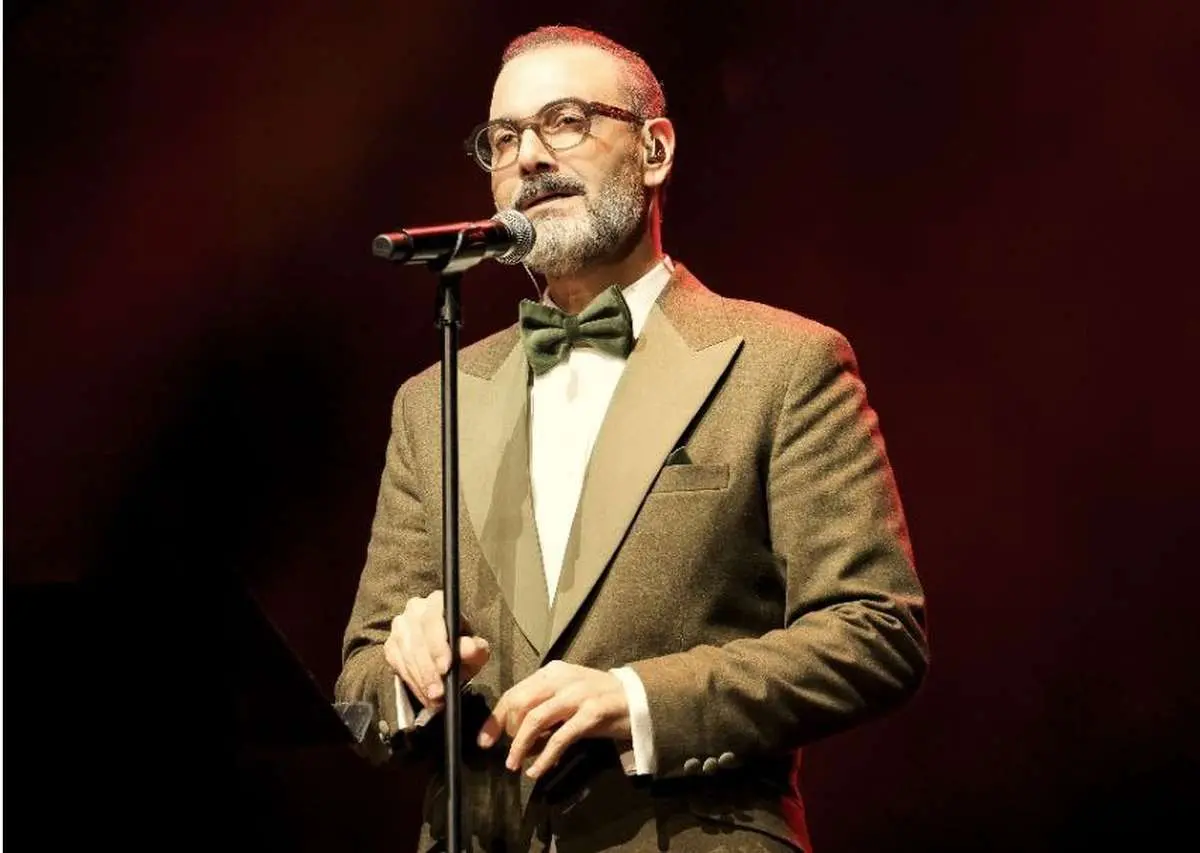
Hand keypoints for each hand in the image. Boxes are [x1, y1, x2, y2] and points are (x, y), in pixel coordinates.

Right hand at [383, 590, 489, 710]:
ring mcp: (399, 626)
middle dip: (428, 670)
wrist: (446, 656)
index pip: (433, 619)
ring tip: (434, 699)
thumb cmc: (462, 648)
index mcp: (437, 602)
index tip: (445, 668)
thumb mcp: (476, 649)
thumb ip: (475, 648)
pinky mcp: (390, 645)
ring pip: (406, 656)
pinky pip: (398, 666)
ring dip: (420, 680)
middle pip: (417, 640)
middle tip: (439, 693)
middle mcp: (415, 609)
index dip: (438, 644)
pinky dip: (412, 683)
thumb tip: (469, 648)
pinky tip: (424, 695)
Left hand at [476, 661, 629, 778]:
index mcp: (552, 672)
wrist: (638, 699)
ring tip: (515, 765)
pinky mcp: (593, 712)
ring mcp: (578, 694)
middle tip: (503, 755)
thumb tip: (515, 736)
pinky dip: (545, 756)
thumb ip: (542, 710)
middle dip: (505, 731)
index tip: (484, 740)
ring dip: (521, 745)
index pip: (515, 692)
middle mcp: (562, 678)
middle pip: (520, 702)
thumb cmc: (597, 700)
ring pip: (536, 718)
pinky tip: (538, 770)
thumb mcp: (566, 698)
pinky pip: (560, 737)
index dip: (496, 718)